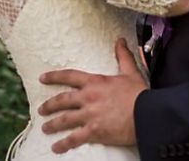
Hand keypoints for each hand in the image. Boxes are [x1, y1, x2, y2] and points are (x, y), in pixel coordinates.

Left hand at [37, 38, 147, 152]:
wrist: (147, 114)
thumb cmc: (139, 94)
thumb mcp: (130, 72)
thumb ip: (123, 56)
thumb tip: (120, 41)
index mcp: (95, 82)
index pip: (69, 76)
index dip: (54, 77)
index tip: (43, 78)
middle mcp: (88, 98)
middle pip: (62, 100)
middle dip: (49, 105)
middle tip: (41, 109)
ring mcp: (89, 115)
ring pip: (64, 120)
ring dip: (52, 125)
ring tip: (45, 128)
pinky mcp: (94, 131)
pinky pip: (74, 139)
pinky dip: (63, 144)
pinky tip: (56, 147)